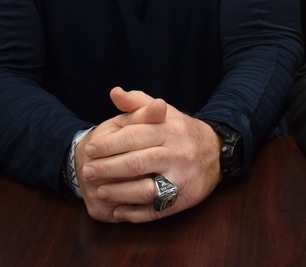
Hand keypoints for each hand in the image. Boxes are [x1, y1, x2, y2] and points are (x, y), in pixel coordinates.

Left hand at [75, 87, 221, 222]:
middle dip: (107, 169)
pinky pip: (155, 210)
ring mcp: (183, 178)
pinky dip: (133, 212)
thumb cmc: (181, 131)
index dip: (109, 144)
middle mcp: (179, 153)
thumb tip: (114, 93)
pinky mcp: (185, 199)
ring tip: (100, 191)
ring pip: (144, 189)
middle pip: (135, 163)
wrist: (216, 152)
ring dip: (118, 192)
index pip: (134, 136)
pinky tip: (118, 209)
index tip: (91, 149)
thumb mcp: (164, 112)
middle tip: (88, 171)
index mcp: (171, 129)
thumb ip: (137, 102)